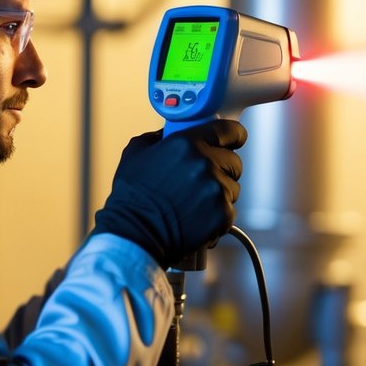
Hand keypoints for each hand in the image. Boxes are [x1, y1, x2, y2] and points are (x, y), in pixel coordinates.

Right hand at [92, 120, 247, 266]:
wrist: (135, 235)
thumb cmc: (132, 199)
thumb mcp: (135, 154)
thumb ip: (157, 138)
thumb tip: (167, 135)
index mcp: (187, 144)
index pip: (229, 131)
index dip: (233, 136)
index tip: (233, 141)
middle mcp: (204, 163)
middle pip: (234, 161)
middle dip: (222, 170)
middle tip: (201, 182)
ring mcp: (216, 189)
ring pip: (233, 188)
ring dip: (219, 195)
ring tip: (194, 204)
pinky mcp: (222, 214)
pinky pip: (229, 211)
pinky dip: (217, 217)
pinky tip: (196, 218)